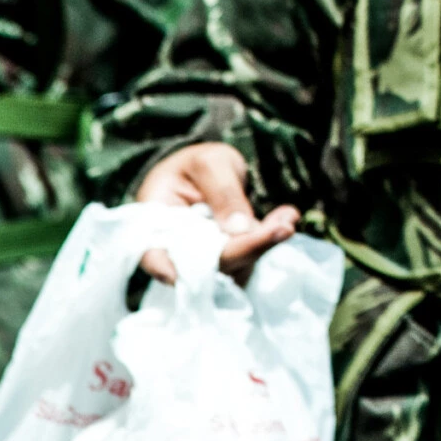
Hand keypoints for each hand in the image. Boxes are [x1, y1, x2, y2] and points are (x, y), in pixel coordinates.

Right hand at [133, 141, 298, 283]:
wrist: (208, 171)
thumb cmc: (198, 163)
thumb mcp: (209, 163)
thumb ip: (222, 192)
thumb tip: (240, 231)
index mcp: (153, 221)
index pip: (153, 254)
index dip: (163, 268)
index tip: (179, 276)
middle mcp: (174, 249)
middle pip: (205, 263)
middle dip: (247, 248)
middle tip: (284, 226)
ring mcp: (200, 259)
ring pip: (231, 264)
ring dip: (263, 243)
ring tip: (287, 218)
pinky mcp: (224, 259)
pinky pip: (247, 256)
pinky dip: (267, 239)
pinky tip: (287, 218)